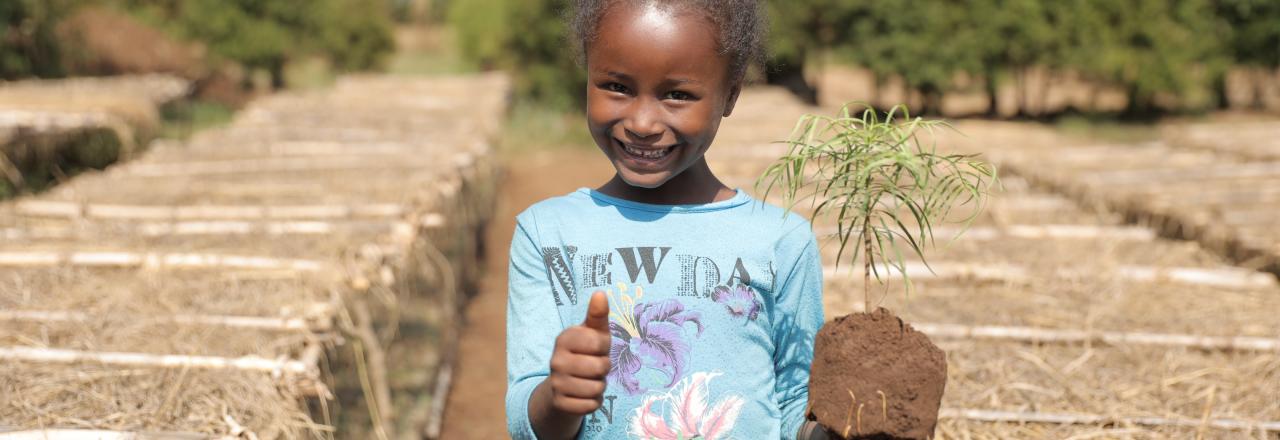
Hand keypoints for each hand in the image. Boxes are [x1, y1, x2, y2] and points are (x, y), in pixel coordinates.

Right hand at [547, 291, 611, 414]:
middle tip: (593, 367)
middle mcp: (555, 360)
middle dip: (603, 369)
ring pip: (598, 388)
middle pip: (601, 367)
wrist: (562, 387)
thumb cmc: (584, 353)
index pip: (600, 342)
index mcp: (564, 338)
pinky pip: (591, 405)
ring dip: (599, 386)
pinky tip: (583, 395)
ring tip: (588, 380)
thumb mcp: (592, 333)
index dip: (604, 347)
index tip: (595, 348)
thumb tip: (600, 293)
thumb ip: (597, 315)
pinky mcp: (560, 404)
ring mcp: (556, 383)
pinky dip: (593, 402)